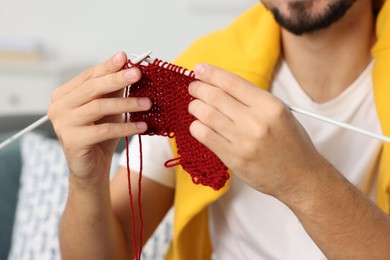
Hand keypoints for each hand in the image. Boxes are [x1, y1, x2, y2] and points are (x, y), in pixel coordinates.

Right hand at [48, 52, 150, 184]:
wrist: (91, 168)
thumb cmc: (100, 136)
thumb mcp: (108, 109)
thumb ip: (113, 90)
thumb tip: (129, 68)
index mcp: (64, 95)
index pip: (89, 76)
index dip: (108, 67)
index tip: (125, 58)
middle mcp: (59, 107)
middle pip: (92, 88)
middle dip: (117, 79)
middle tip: (138, 73)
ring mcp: (63, 124)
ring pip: (99, 107)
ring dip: (126, 104)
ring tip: (147, 103)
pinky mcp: (72, 141)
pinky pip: (104, 130)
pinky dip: (126, 127)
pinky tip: (142, 126)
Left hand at [188, 63, 324, 197]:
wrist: (301, 178)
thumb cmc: (291, 144)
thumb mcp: (281, 113)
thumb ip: (253, 100)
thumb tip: (221, 86)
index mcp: (270, 106)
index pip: (232, 82)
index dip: (211, 73)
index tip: (199, 70)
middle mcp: (256, 122)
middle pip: (216, 96)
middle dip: (198, 88)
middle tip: (193, 87)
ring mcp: (244, 141)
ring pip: (207, 115)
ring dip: (195, 107)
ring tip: (195, 106)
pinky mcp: (234, 159)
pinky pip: (205, 137)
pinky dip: (196, 127)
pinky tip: (198, 124)